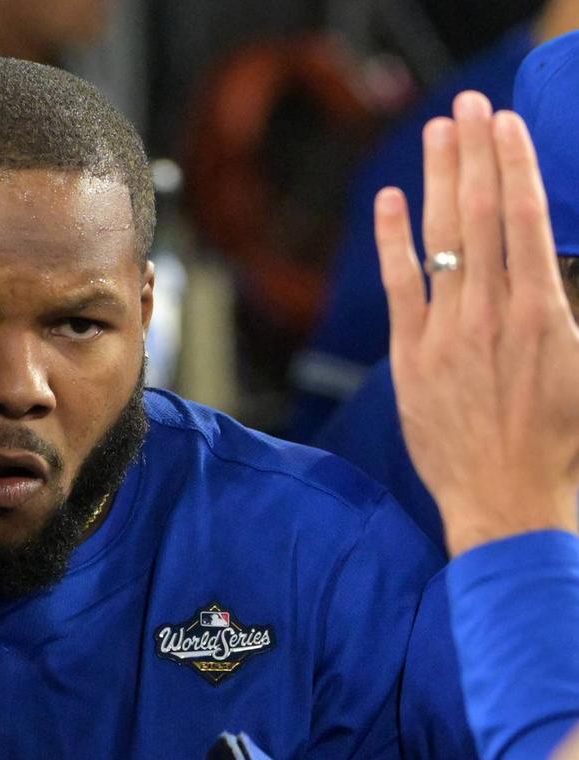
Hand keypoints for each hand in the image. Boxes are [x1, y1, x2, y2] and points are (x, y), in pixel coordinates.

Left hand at [376, 90, 578, 556]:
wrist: (507, 502)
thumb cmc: (559, 444)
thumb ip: (562, 311)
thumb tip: (548, 265)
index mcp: (547, 312)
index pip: (528, 218)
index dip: (514, 164)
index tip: (506, 125)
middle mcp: (495, 312)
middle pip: (483, 214)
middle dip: (476, 153)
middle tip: (470, 106)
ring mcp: (448, 331)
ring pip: (443, 238)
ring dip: (438, 180)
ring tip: (437, 132)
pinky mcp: (410, 355)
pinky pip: (400, 284)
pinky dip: (393, 240)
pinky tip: (389, 200)